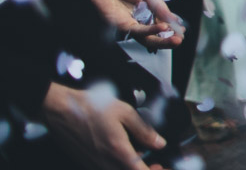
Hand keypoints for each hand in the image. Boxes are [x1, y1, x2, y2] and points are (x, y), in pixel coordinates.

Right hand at [41, 82, 165, 169]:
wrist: (60, 110)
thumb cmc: (91, 107)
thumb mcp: (124, 112)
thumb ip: (144, 130)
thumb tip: (159, 143)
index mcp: (118, 151)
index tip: (158, 165)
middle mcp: (105, 163)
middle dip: (142, 169)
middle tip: (151, 160)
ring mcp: (93, 165)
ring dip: (129, 167)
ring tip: (137, 154)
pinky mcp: (85, 164)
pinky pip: (105, 169)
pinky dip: (116, 165)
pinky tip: (120, 152)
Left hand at [79, 0, 183, 49]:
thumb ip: (157, 4)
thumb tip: (172, 18)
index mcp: (148, 8)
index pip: (162, 22)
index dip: (173, 27)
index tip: (182, 30)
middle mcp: (140, 18)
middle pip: (156, 33)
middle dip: (169, 38)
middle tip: (180, 39)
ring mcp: (131, 23)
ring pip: (148, 37)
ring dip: (162, 39)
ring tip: (176, 39)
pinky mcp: (121, 25)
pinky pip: (138, 31)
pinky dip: (150, 31)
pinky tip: (162, 28)